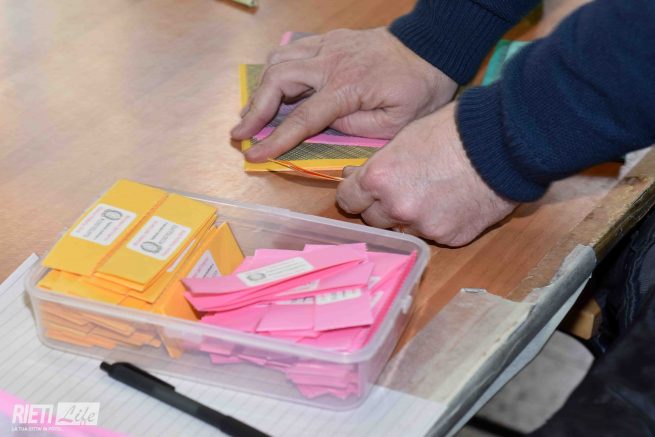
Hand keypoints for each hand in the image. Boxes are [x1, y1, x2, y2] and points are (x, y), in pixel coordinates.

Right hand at [231, 27, 457, 161]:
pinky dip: (275, 68)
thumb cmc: (418, 89)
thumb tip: (325, 125)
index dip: (275, 139)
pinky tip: (272, 85)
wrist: (432, 48)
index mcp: (347, 87)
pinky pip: (292, 50)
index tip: (253, 155)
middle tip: (240, 133)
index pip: (302, 118)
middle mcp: (331, 62)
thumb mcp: (396, 122)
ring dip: (261, 87)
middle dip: (254, 109)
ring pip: (279, 60)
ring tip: (251, 111)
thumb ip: (358, 127)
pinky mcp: (330, 40)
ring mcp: (328, 47)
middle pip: (278, 81)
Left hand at [336, 102, 516, 246]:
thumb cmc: (452, 131)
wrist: (502, 144)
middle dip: (381, 207)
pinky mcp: (449, 237)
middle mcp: (395, 207)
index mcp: (379, 178)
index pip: (348, 200)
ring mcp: (423, 226)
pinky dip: (439, 223)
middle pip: (373, 219)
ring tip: (432, 194)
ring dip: (409, 218)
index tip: (360, 193)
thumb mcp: (404, 139)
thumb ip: (378, 165)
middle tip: (402, 190)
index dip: (355, 195)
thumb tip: (354, 176)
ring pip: (402, 230)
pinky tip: (453, 203)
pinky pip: (434, 235)